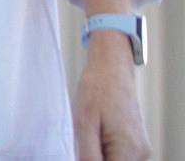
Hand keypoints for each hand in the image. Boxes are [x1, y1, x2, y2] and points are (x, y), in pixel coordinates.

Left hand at [73, 43, 149, 160]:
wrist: (111, 69)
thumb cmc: (96, 90)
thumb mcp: (84, 123)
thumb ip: (87, 153)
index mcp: (129, 149)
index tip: (81, 148)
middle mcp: (140, 153)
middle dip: (93, 158)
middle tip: (83, 138)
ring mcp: (139, 148)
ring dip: (97, 154)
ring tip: (89, 132)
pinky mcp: (135, 143)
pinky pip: (116, 155)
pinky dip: (103, 149)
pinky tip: (95, 131)